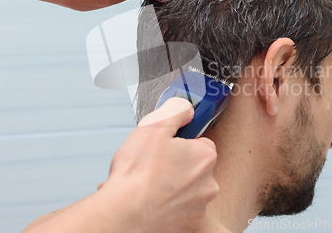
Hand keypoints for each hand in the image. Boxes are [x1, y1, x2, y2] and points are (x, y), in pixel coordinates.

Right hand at [22, 97, 217, 232]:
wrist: (123, 215)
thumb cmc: (136, 175)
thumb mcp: (154, 126)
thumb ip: (176, 111)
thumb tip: (186, 109)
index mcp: (205, 157)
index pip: (200, 143)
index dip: (180, 142)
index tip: (165, 147)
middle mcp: (208, 184)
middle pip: (193, 167)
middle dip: (175, 164)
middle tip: (153, 165)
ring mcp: (198, 207)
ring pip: (185, 189)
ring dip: (170, 185)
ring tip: (147, 183)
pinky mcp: (187, 225)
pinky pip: (178, 209)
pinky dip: (166, 205)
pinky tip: (148, 199)